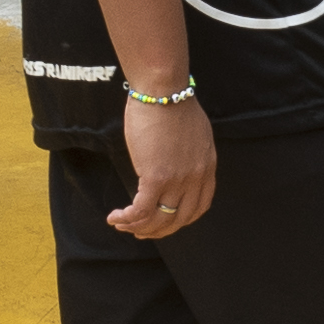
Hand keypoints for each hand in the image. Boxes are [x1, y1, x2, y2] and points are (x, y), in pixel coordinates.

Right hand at [109, 92, 217, 237]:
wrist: (163, 90)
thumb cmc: (173, 103)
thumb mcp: (194, 133)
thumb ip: (189, 153)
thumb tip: (175, 162)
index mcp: (207, 167)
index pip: (200, 206)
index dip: (182, 220)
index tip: (167, 222)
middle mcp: (195, 178)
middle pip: (179, 219)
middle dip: (159, 231)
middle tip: (141, 232)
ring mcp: (177, 180)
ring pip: (159, 219)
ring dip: (139, 227)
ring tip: (122, 226)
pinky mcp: (156, 178)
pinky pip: (141, 210)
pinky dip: (127, 218)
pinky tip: (116, 218)